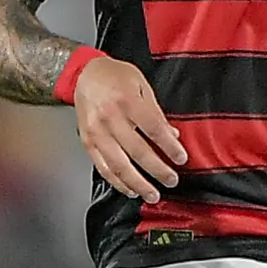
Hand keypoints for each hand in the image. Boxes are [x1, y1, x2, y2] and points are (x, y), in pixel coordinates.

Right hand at [72, 56, 185, 201]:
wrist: (85, 73)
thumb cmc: (115, 76)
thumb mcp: (141, 85)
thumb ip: (156, 112)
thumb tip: (172, 135)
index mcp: (126, 100)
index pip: (152, 128)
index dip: (168, 146)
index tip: (181, 158)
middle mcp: (109, 117)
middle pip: (137, 150)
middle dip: (157, 169)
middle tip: (171, 180)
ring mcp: (96, 132)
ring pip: (118, 165)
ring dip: (137, 183)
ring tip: (152, 194)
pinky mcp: (87, 142)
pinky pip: (103, 167)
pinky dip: (117, 182)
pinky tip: (130, 190)